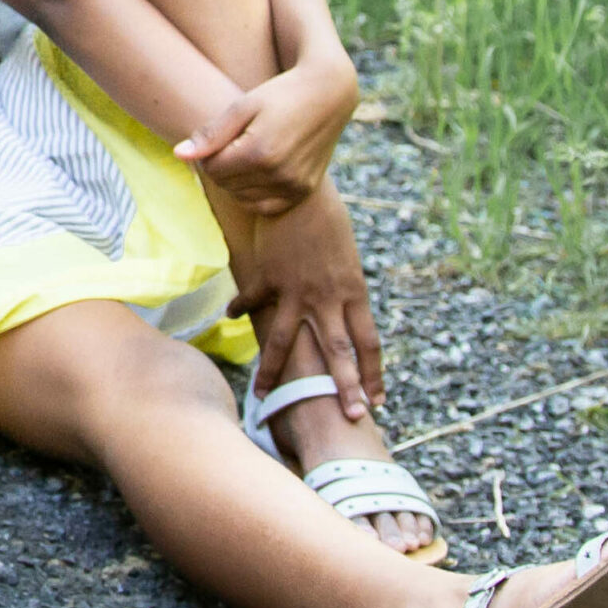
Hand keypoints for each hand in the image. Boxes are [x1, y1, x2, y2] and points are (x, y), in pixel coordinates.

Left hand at [177, 57, 355, 213]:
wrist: (327, 94)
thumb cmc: (279, 95)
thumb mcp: (242, 106)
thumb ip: (210, 134)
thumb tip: (178, 155)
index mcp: (260, 152)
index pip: (211, 169)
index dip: (207, 154)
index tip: (217, 137)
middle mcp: (279, 174)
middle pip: (225, 184)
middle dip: (220, 166)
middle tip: (233, 142)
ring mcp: (294, 186)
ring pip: (242, 198)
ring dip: (235, 181)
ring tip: (246, 153)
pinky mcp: (304, 191)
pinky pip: (265, 207)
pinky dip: (254, 194)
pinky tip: (257, 171)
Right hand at [228, 186, 383, 415]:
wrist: (299, 190)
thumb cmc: (328, 218)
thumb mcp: (347, 259)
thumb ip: (344, 290)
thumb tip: (342, 315)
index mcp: (353, 292)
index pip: (369, 343)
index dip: (374, 374)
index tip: (378, 400)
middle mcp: (327, 297)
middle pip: (339, 352)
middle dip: (345, 387)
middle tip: (352, 417)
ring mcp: (294, 290)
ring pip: (285, 342)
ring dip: (274, 372)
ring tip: (264, 397)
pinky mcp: (267, 277)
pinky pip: (252, 301)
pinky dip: (240, 310)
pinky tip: (229, 318)